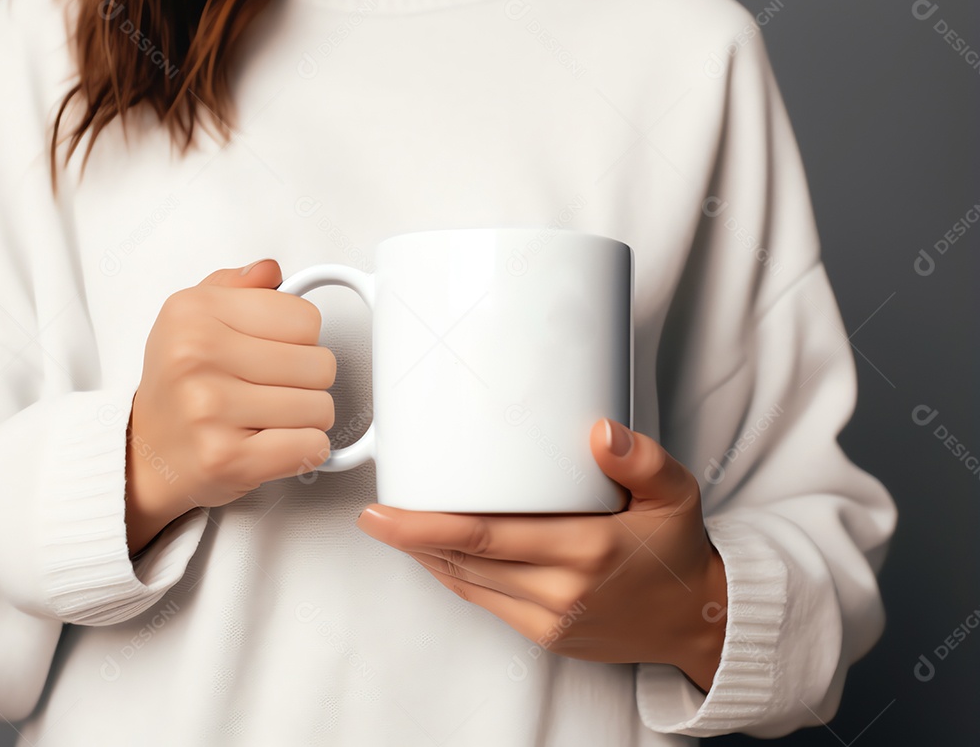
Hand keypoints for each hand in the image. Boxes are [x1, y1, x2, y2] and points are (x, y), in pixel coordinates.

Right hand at [125, 259, 335, 554]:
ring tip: (269, 418)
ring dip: (307, 419)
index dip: (301, 340)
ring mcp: (210, 409)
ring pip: (320, 407)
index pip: (306, 318)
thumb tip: (270, 270)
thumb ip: (237, 287)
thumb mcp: (192, 318)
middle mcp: (197, 355)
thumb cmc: (179, 385)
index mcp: (194, 312)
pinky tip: (274, 444)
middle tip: (272, 390)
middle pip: (320, 364)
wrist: (145, 454)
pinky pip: (311, 447)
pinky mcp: (227, 458)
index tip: (273, 352)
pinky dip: (305, 450)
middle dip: (307, 382)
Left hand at [355, 418, 727, 690]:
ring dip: (427, 558)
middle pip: (465, 561)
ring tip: (395, 529)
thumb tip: (599, 431)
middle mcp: (562, 588)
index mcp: (587, 548)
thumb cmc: (676, 550)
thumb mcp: (676, 494)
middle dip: (410, 540)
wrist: (694, 620)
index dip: (426, 527)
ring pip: (468, 585)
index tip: (386, 512)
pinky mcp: (546, 636)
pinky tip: (437, 555)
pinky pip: (485, 602)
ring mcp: (550, 618)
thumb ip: (641, 459)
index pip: (486, 536)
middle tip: (372, 516)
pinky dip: (455, 577)